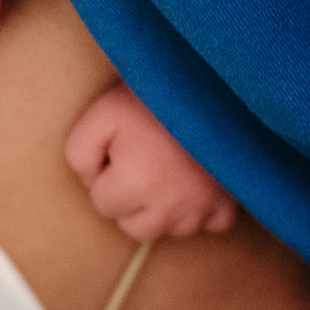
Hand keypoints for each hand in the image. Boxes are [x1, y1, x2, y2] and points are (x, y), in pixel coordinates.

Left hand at [65, 82, 236, 240]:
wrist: (211, 79)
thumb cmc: (152, 96)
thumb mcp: (101, 113)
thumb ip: (79, 153)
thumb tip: (90, 181)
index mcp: (135, 185)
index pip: (102, 204)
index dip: (105, 174)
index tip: (120, 149)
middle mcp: (170, 208)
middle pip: (134, 226)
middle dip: (130, 200)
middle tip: (141, 160)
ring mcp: (203, 208)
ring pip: (169, 229)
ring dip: (163, 208)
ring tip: (167, 169)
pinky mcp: (230, 203)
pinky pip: (211, 224)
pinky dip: (203, 209)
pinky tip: (196, 182)